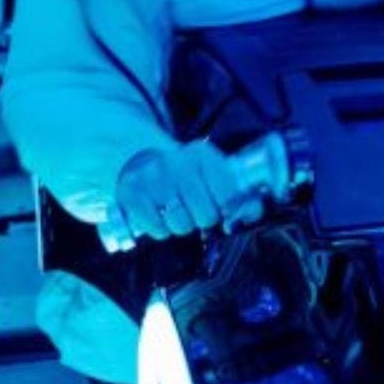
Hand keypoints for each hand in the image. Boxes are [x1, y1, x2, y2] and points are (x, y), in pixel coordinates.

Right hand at [115, 140, 266, 240]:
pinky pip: (156, 228)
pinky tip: (160, 216)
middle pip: (205, 214)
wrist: (142, 162)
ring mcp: (151, 177)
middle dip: (204, 219)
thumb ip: (239, 194)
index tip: (223, 209)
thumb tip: (253, 212)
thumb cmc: (187, 177)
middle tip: (197, 211)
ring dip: (182, 226)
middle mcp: (176, 162)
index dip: (229, 209)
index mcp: (202, 154)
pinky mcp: (130, 193)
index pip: (228, 194)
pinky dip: (161, 230)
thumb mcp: (213, 175)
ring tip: (178, 212)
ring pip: (180, 224)